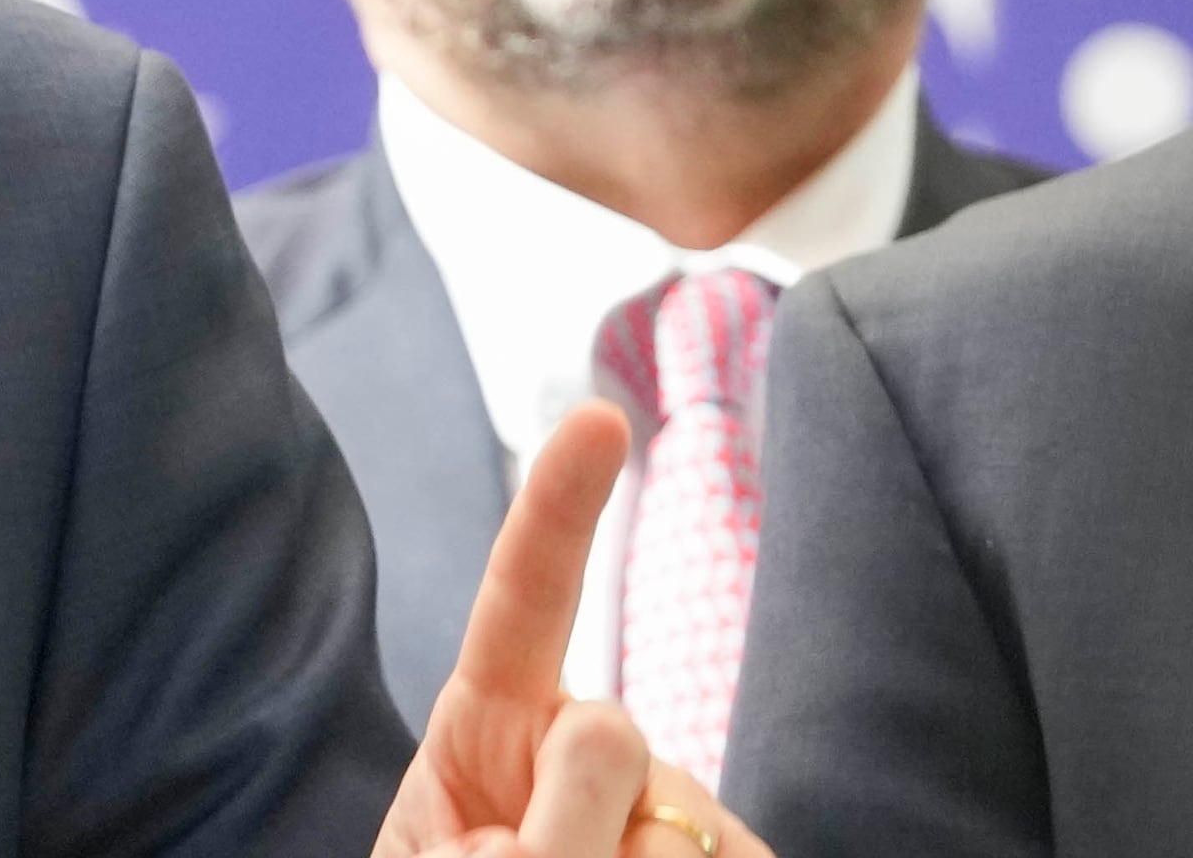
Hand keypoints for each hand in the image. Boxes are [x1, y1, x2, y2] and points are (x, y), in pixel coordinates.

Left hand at [373, 402, 776, 857]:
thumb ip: (534, 805)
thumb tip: (615, 719)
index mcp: (494, 724)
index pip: (527, 598)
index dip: (561, 505)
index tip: (599, 415)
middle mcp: (594, 748)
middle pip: (615, 742)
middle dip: (577, 826)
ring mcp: (674, 809)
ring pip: (686, 827)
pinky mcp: (737, 852)